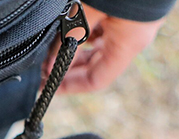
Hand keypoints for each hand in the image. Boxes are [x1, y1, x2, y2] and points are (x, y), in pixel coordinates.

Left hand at [43, 5, 163, 94]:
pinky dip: (87, 31)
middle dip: (70, 67)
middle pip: (97, 64)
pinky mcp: (130, 11)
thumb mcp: (89, 11)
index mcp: (128, 45)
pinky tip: (71, 26)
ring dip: (77, 48)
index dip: (71, 86)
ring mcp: (133, 24)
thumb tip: (51, 64)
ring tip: (53, 44)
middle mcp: (133, 38)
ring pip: (100, 45)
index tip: (48, 85)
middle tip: (45, 63)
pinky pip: (106, 29)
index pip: (97, 80)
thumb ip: (70, 37)